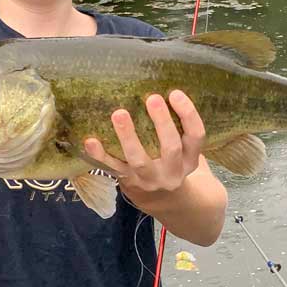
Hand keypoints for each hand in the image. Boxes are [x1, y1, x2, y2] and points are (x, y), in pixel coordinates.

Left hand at [84, 90, 204, 196]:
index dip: (188, 114)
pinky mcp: (128, 182)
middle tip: (152, 98)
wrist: (166, 202)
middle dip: (162, 123)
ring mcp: (149, 179)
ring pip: (139, 160)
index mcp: (190, 160)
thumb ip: (180, 127)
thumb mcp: (186, 150)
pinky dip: (100, 155)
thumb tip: (164, 85)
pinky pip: (112, 168)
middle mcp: (172, 172)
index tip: (175, 93)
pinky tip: (90, 140)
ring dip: (128, 137)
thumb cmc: (174, 162)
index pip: (195, 136)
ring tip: (119, 113)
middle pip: (171, 148)